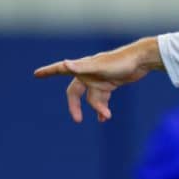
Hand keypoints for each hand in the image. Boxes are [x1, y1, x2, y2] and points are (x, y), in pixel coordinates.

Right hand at [34, 37, 162, 122]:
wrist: (142, 60)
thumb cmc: (121, 61)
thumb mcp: (101, 66)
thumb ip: (82, 67)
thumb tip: (64, 63)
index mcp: (83, 67)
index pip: (61, 69)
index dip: (48, 71)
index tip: (36, 74)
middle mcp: (89, 73)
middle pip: (75, 92)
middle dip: (75, 106)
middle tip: (77, 119)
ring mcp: (99, 79)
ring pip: (92, 98)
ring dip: (97, 108)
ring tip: (106, 117)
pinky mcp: (110, 83)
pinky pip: (102, 99)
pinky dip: (102, 108)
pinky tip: (105, 117)